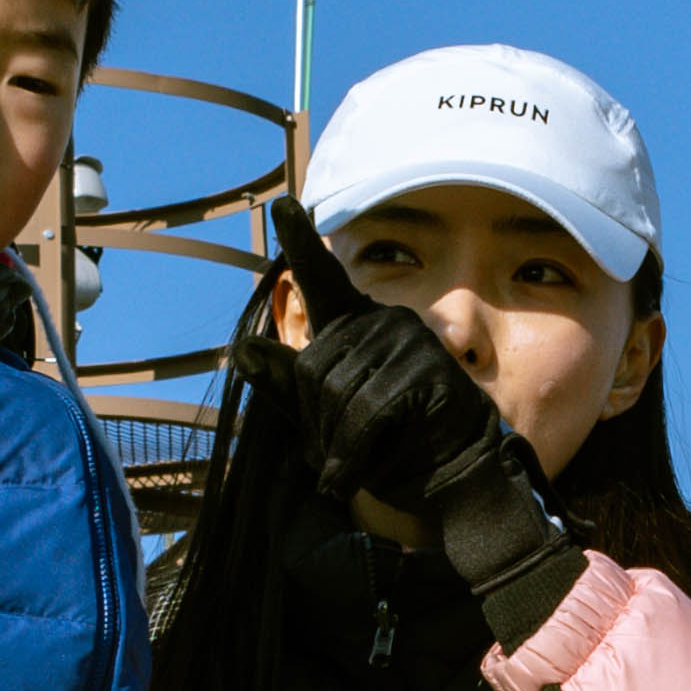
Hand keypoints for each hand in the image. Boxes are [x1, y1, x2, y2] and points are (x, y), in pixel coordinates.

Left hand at [268, 203, 584, 635]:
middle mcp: (386, 320)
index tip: (284, 205)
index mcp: (359, 326)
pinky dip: (352, 455)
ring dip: (335, 444)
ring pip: (334, 391)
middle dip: (316, 423)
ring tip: (359, 463)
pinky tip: (359, 476)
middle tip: (341, 453)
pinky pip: (364, 414)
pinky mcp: (428, 373)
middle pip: (313, 367)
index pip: (323, 280)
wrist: (451, 485)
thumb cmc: (389, 448)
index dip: (300, 242)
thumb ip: (285, 384)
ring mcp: (411, 342)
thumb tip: (240, 346)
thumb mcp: (325, 419)